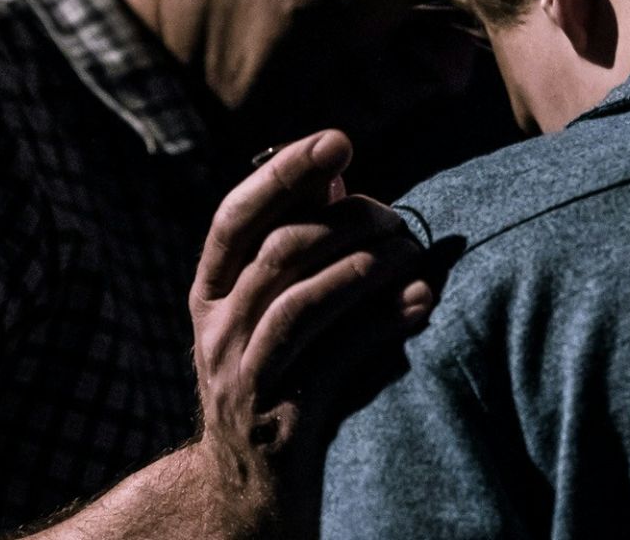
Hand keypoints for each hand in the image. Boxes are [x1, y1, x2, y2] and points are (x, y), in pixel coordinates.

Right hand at [187, 130, 434, 533]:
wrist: (252, 490)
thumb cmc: (281, 375)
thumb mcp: (274, 309)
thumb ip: (298, 243)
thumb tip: (333, 174)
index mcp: (209, 292)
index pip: (235, 217)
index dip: (283, 172)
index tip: (337, 139)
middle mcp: (216, 331)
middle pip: (277, 253)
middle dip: (346, 224)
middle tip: (396, 217)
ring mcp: (245, 379)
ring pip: (300, 303)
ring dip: (364, 269)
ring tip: (412, 252)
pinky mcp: (283, 421)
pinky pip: (334, 360)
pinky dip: (381, 325)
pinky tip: (420, 302)